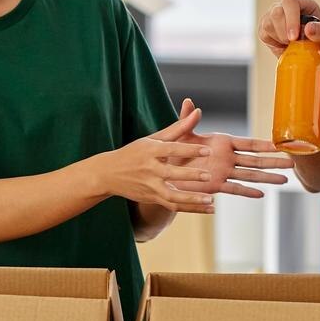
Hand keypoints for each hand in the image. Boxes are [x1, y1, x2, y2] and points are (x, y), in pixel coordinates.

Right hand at [90, 103, 214, 213]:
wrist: (109, 173)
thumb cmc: (136, 152)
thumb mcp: (154, 138)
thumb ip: (179, 127)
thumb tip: (198, 111)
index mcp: (151, 151)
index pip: (172, 149)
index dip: (190, 150)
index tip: (207, 150)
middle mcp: (149, 169)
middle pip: (171, 173)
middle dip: (190, 175)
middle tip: (208, 176)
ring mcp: (150, 186)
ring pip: (172, 195)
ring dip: (191, 199)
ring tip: (210, 201)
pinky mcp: (152, 198)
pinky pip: (173, 206)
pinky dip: (191, 208)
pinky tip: (208, 209)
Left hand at [155, 98, 294, 197]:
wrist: (164, 170)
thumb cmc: (172, 149)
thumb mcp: (180, 133)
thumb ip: (187, 119)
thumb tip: (190, 102)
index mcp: (222, 142)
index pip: (248, 143)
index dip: (264, 145)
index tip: (281, 145)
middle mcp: (226, 157)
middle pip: (255, 160)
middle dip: (274, 161)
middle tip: (293, 163)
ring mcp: (223, 172)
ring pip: (250, 175)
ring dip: (267, 178)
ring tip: (285, 180)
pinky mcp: (215, 185)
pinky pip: (234, 189)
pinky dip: (247, 192)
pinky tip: (262, 194)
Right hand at [258, 0, 319, 58]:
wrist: (307, 56)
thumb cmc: (317, 43)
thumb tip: (309, 28)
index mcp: (302, 2)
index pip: (290, 1)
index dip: (291, 18)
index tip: (294, 37)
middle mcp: (285, 6)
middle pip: (276, 12)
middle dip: (284, 31)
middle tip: (293, 43)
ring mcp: (273, 15)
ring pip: (267, 23)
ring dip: (279, 38)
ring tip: (290, 43)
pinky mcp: (264, 26)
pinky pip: (263, 33)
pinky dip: (273, 42)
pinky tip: (283, 44)